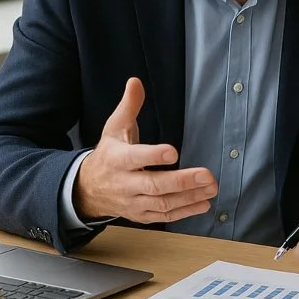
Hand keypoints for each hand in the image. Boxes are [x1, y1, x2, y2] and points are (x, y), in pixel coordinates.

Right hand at [74, 77, 216, 222]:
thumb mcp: (114, 127)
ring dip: (188, 198)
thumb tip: (135, 81)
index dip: (153, 155)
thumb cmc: (108, 153)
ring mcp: (133, 202)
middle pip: (153, 185)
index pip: (134, 158)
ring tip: (211, 188)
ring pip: (161, 203)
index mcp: (116, 159)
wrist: (87, 189)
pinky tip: (203, 204)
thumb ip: (129, 106)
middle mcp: (124, 183)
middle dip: (181, 181)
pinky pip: (163, 216)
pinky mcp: (140, 215)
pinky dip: (184, 212)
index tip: (173, 151)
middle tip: (206, 176)